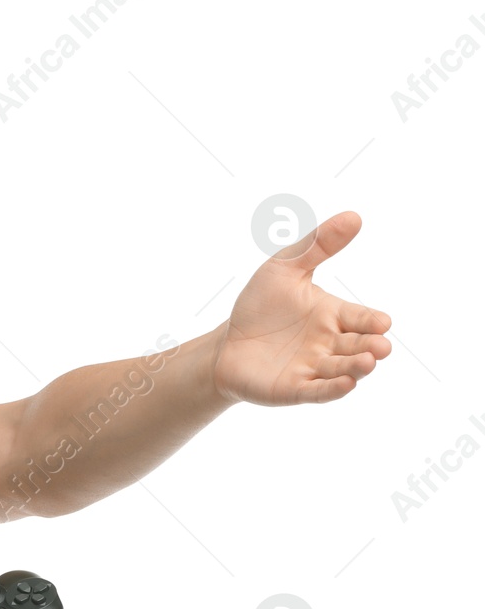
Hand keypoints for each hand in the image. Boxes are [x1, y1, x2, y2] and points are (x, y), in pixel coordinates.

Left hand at [212, 210, 393, 406]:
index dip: (372, 321)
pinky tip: (346, 385)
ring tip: (368, 362)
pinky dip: (333, 389)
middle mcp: (330, 344)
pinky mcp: (295, 389)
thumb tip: (353, 216)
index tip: (382, 322)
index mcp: (334, 315)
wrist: (226, 343)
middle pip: (358, 346)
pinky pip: (318, 392)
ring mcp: (314, 368)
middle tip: (381, 346)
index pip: (361, 318)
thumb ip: (316, 246)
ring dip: (356, 368)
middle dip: (371, 346)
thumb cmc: (260, 306)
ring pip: (343, 370)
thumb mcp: (284, 269)